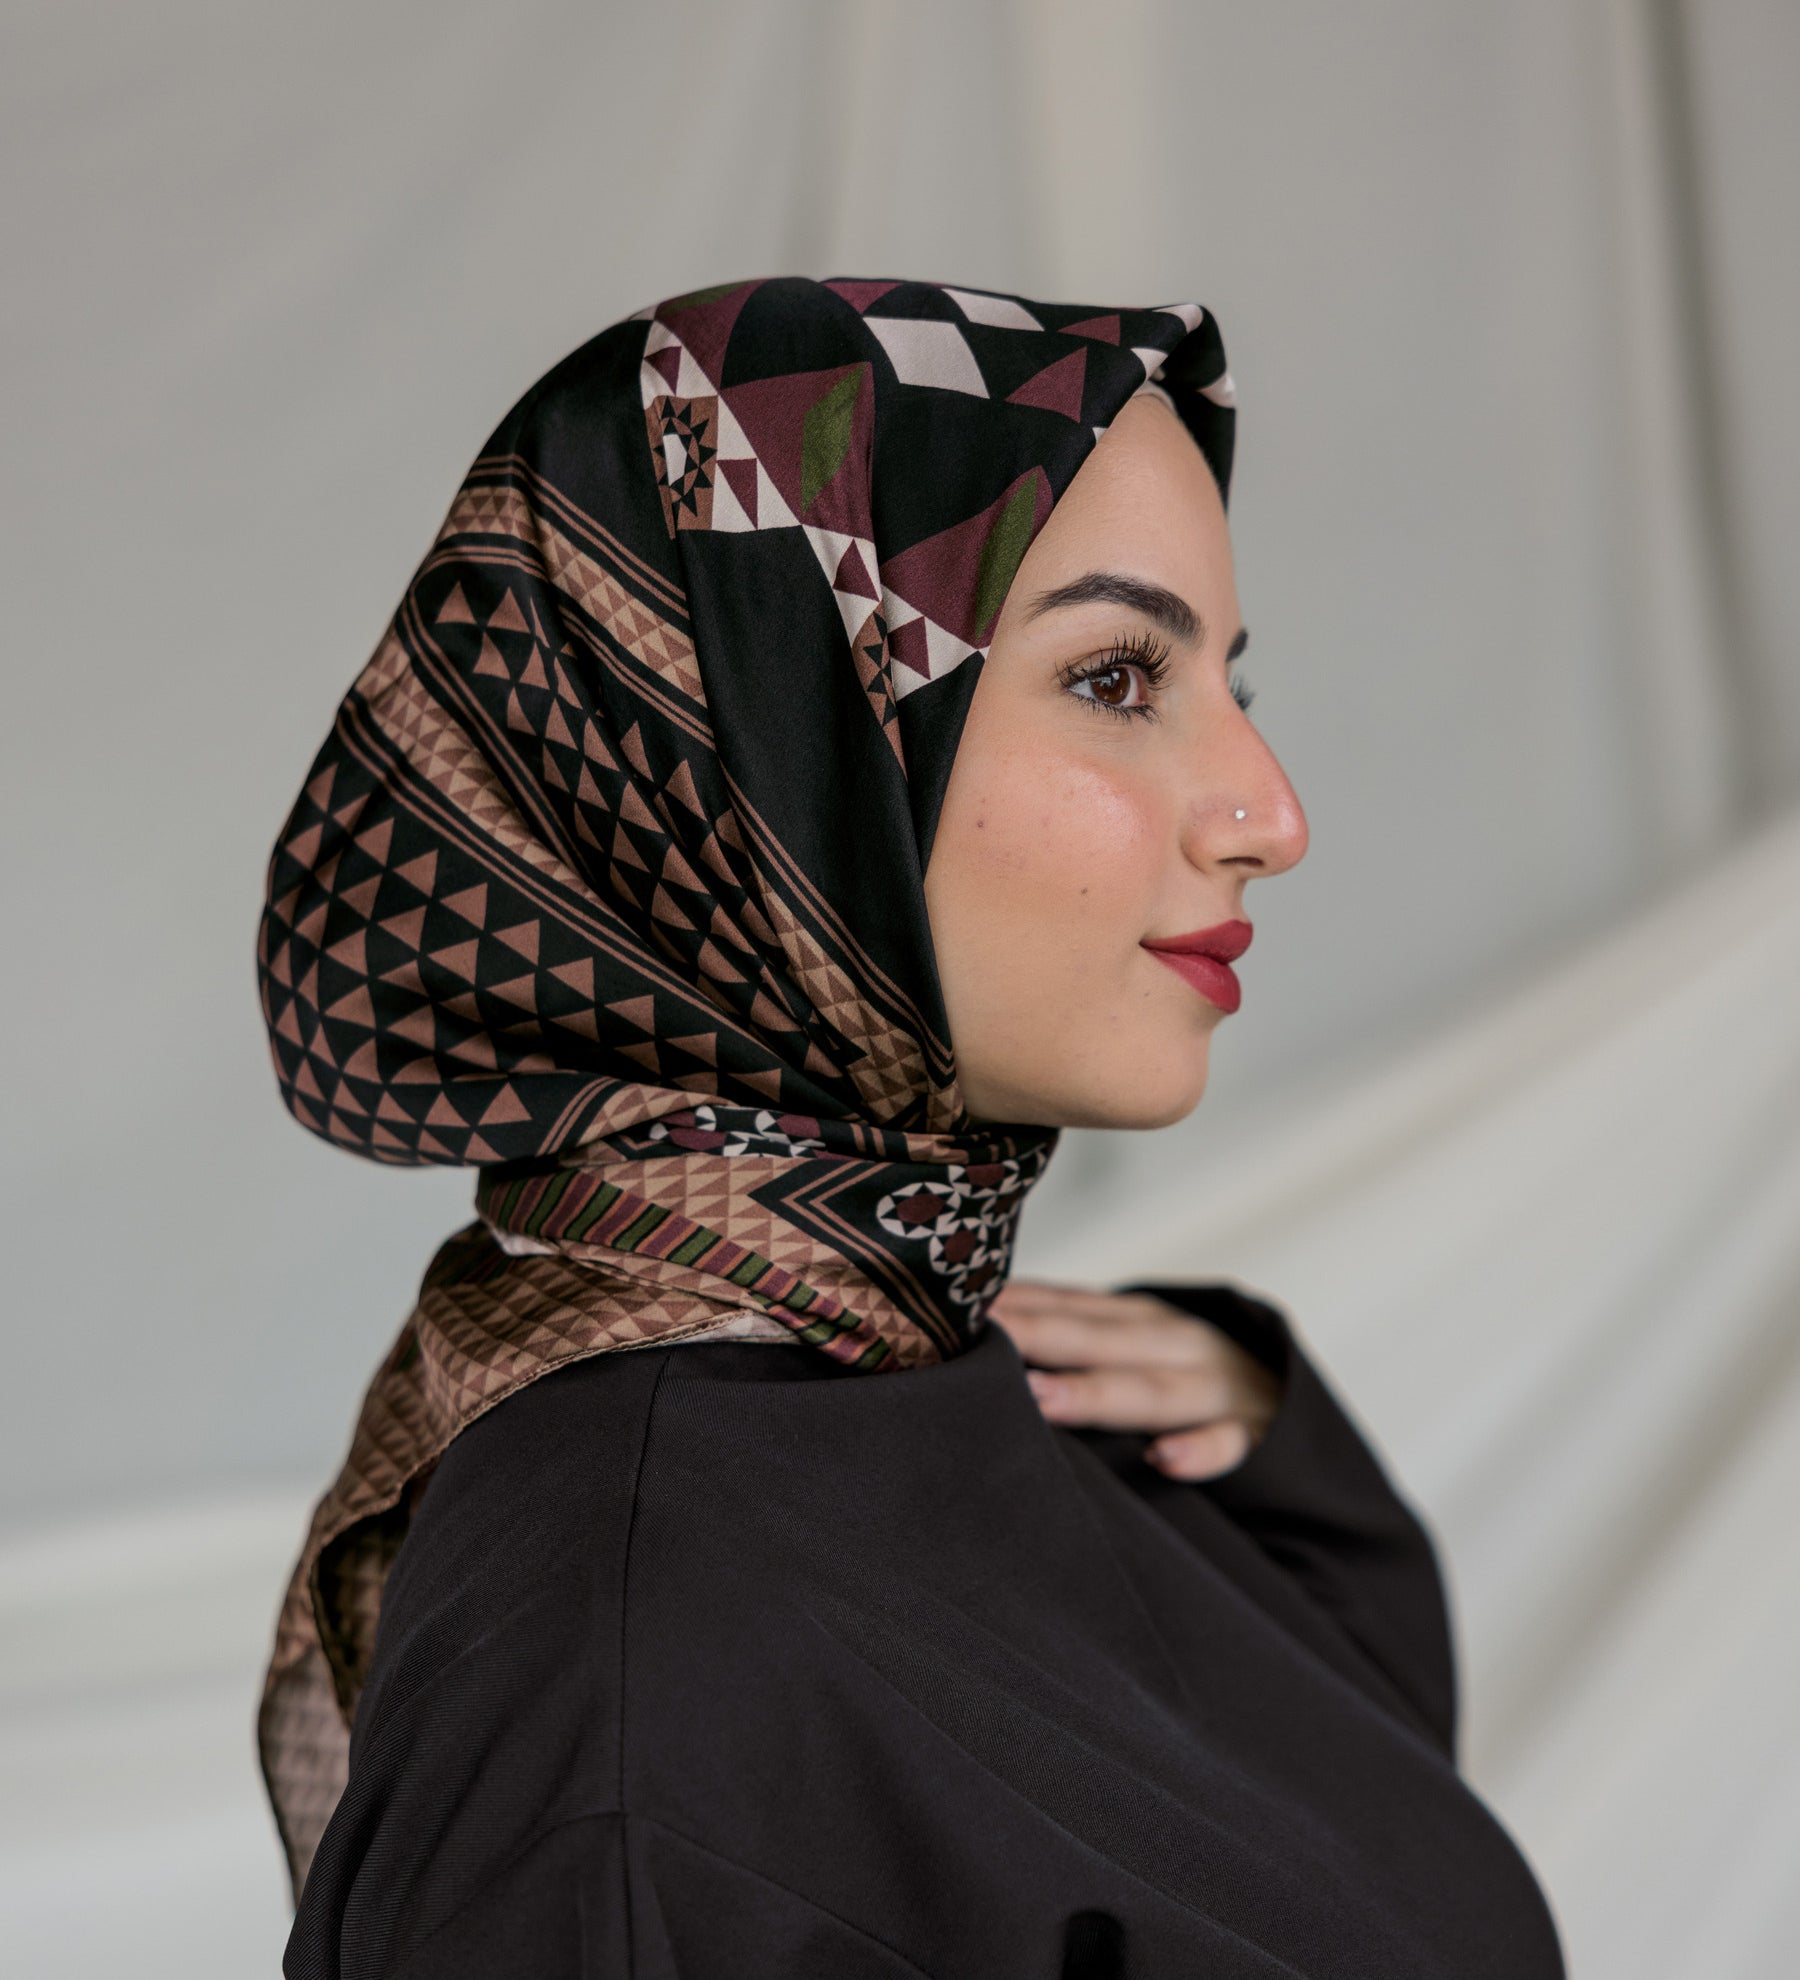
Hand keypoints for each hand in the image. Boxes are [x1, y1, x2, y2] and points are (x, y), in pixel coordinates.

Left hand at [986, 1279, 1283, 1480]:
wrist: (1295, 1409)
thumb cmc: (1182, 1382)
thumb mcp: (1135, 1348)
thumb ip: (1070, 1340)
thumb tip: (972, 1336)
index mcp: (1140, 1320)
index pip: (1067, 1306)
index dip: (1013, 1305)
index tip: (953, 1305)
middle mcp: (1176, 1343)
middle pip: (1094, 1339)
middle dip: (1035, 1337)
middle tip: (977, 1339)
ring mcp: (1219, 1389)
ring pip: (1153, 1389)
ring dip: (1097, 1392)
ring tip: (1040, 1398)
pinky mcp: (1258, 1438)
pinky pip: (1231, 1446)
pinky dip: (1201, 1451)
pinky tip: (1165, 1459)